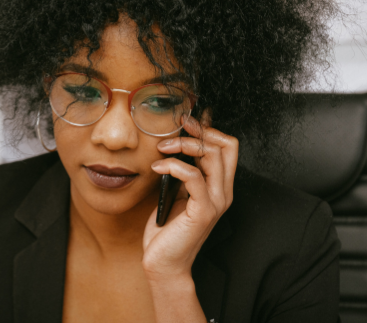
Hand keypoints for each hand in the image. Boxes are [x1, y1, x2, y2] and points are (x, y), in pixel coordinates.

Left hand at [142, 113, 238, 279]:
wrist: (164, 262)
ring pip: (212, 156)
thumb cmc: (166, 229)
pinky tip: (157, 167)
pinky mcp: (203, 211)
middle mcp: (223, 192)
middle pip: (226, 145)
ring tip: (161, 148)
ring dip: (183, 145)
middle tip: (176, 128)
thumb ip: (182, 172)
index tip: (186, 122)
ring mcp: (215, 202)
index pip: (228, 146)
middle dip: (199, 131)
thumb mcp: (176, 193)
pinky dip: (173, 166)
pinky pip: (193, 177)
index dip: (209, 129)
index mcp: (219, 186)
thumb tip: (176, 144)